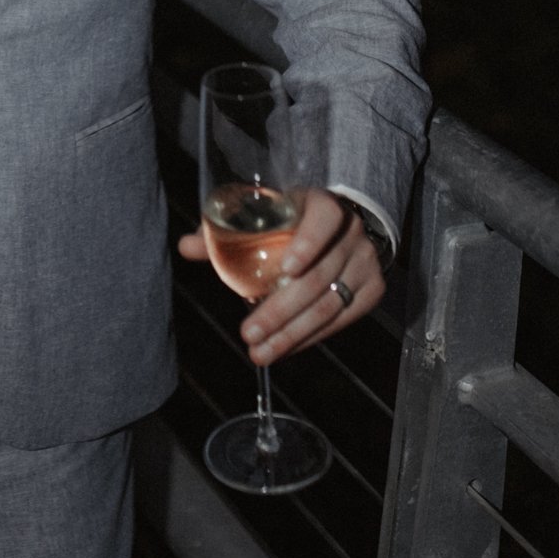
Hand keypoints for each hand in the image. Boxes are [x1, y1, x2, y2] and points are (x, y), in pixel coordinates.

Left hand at [178, 189, 383, 366]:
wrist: (340, 229)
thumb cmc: (291, 221)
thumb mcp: (265, 216)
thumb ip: (224, 231)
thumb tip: (186, 246)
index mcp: (323, 205)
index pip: (323, 219)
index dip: (307, 243)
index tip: (285, 270)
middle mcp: (351, 232)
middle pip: (318, 277)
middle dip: (280, 310)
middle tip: (248, 333)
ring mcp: (365, 262)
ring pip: (328, 305)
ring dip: (291, 333)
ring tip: (259, 352)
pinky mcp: (372, 289)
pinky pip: (341, 320)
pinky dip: (310, 337)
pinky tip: (285, 349)